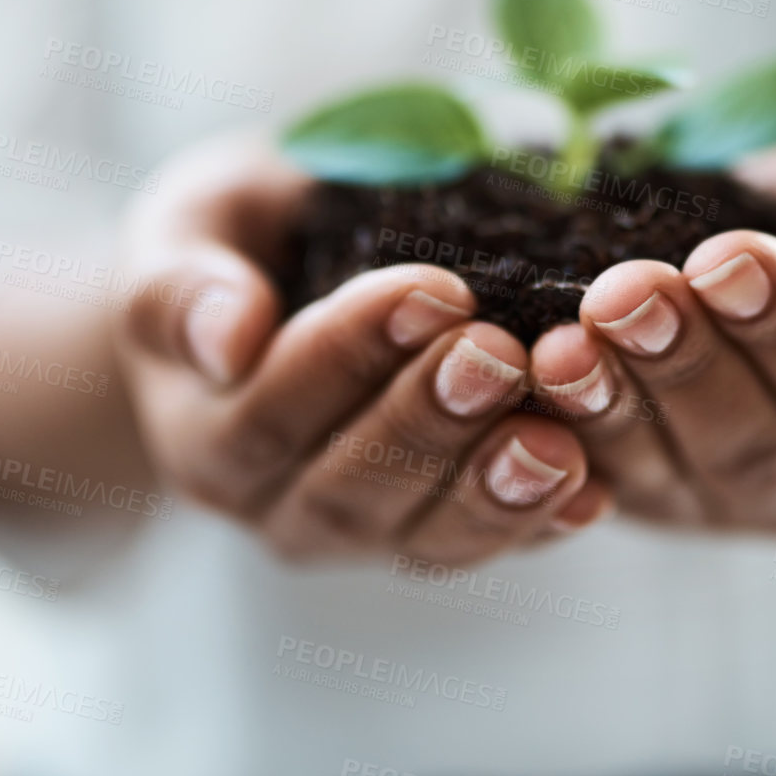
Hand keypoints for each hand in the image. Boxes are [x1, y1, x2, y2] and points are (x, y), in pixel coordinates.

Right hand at [112, 139, 608, 564]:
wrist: (278, 280)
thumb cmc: (236, 242)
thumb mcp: (186, 228)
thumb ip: (181, 285)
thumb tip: (227, 339)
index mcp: (203, 435)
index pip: (271, 412)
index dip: (350, 355)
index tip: (431, 289)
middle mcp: (274, 507)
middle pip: (348, 489)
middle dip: (429, 423)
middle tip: (500, 354)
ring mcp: (357, 535)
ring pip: (420, 537)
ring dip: (490, 490)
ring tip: (555, 439)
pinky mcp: (430, 535)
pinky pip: (484, 546)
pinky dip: (539, 524)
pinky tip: (594, 492)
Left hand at [526, 137, 775, 531]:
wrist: (742, 272)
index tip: (726, 257)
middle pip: (750, 436)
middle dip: (685, 363)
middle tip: (626, 294)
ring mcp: (711, 503)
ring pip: (667, 470)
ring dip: (611, 407)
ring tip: (564, 344)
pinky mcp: (633, 504)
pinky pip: (593, 486)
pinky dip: (554, 442)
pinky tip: (522, 388)